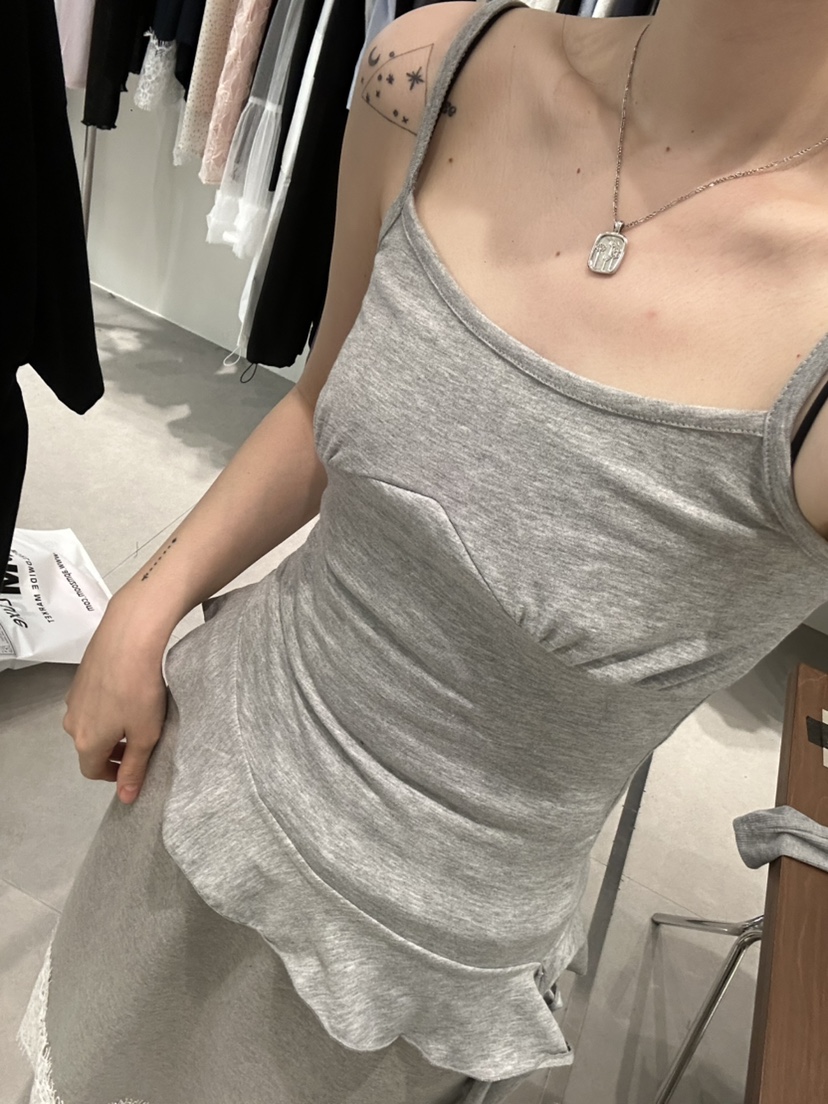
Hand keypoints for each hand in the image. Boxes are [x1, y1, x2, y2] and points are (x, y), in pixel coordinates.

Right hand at [62, 597, 169, 804]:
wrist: (129, 637)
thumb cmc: (141, 690)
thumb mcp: (146, 735)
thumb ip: (135, 768)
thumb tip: (126, 798)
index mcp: (87, 742)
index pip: (93, 771)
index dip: (114, 774)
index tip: (135, 765)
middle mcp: (73, 722)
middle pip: (91, 746)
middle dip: (114, 749)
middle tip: (142, 740)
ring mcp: (73, 697)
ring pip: (91, 722)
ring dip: (111, 725)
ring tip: (139, 714)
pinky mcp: (80, 676)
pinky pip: (93, 700)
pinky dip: (108, 704)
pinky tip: (129, 690)